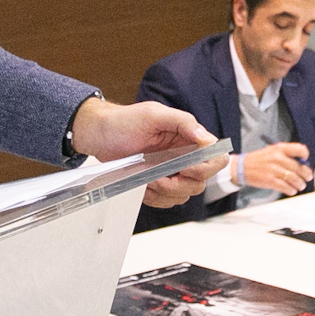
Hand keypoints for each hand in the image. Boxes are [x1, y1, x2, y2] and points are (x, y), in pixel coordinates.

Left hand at [69, 97, 221, 208]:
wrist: (99, 134)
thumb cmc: (123, 121)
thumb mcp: (153, 115)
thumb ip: (183, 122)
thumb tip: (205, 138)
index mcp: (188, 137)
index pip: (215, 157)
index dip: (206, 168)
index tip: (186, 168)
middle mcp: (184, 155)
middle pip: (201, 181)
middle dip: (179, 183)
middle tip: (159, 176)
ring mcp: (172, 171)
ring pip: (185, 194)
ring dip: (166, 192)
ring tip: (148, 179)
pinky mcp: (159, 184)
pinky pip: (168, 200)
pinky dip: (156, 198)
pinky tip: (144, 186)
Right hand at [240, 141, 313, 195]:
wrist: (241, 167)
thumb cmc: (258, 160)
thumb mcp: (272, 151)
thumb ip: (286, 155)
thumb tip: (302, 164)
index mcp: (279, 148)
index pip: (299, 149)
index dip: (305, 156)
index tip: (306, 160)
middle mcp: (277, 158)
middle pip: (299, 167)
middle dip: (306, 174)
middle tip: (308, 177)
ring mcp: (273, 169)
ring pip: (294, 178)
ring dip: (300, 184)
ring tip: (301, 185)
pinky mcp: (270, 180)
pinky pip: (285, 186)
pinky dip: (291, 190)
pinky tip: (292, 190)